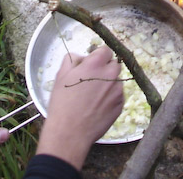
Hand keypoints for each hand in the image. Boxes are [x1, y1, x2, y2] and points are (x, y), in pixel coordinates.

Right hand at [36, 46, 123, 169]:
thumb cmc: (62, 103)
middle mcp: (111, 74)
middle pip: (114, 64)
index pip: (106, 50)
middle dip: (106, 69)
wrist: (70, 132)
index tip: (92, 63)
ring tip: (93, 97)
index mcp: (96, 64)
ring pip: (116, 81)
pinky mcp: (120, 105)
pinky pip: (118, 96)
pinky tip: (97, 107)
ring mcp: (118, 90)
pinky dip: (110, 98)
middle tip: (92, 80)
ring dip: (108, 84)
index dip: (98, 56)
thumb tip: (82, 57)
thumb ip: (72, 59)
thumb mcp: (61, 75)